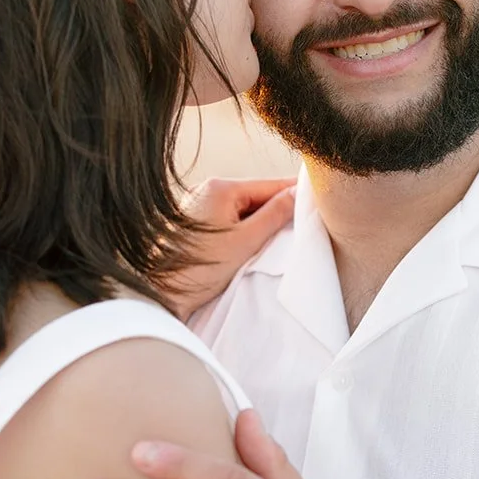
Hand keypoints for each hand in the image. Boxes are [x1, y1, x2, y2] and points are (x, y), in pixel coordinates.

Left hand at [163, 177, 294, 318]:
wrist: (159, 294)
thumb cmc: (199, 270)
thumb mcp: (246, 241)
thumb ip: (275, 215)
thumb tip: (299, 193)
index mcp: (220, 188)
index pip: (270, 184)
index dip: (296, 194)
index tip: (319, 201)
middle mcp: (206, 190)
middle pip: (256, 196)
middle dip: (278, 211)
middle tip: (303, 226)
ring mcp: (197, 206)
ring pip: (242, 209)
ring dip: (261, 223)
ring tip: (279, 240)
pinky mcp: (192, 224)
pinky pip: (227, 220)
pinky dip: (243, 230)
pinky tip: (251, 245)